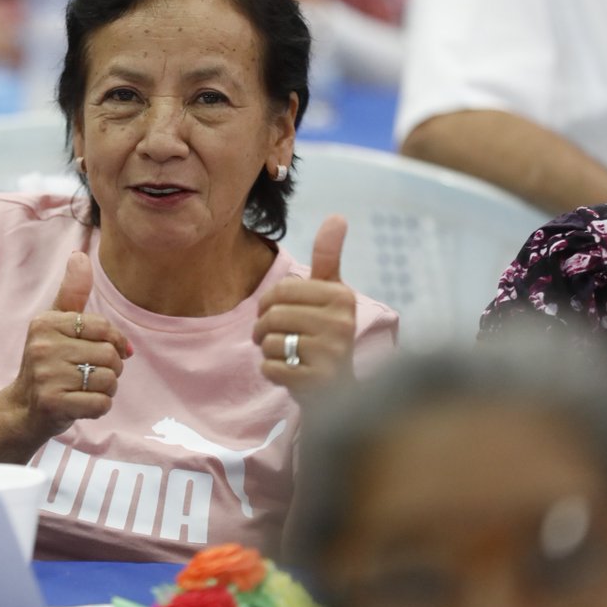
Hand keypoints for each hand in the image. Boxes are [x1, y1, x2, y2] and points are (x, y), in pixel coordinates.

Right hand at [3, 252, 130, 440]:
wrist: (24, 408)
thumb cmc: (48, 362)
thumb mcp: (55, 323)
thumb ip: (72, 292)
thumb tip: (80, 256)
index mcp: (45, 322)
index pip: (104, 328)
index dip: (115, 342)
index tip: (108, 350)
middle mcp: (42, 347)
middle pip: (109, 355)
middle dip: (112, 368)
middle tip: (93, 374)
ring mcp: (46, 377)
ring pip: (108, 380)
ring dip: (106, 389)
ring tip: (86, 389)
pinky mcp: (52, 404)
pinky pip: (100, 404)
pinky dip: (99, 407)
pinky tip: (82, 404)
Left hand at [253, 215, 355, 394]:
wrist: (339, 391)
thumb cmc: (326, 334)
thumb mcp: (330, 293)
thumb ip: (328, 257)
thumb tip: (337, 216)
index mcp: (341, 296)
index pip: (281, 290)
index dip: (269, 304)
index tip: (280, 314)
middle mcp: (341, 323)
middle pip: (272, 316)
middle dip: (264, 328)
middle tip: (277, 337)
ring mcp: (332, 353)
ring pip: (270, 342)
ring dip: (270, 352)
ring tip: (289, 355)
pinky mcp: (318, 381)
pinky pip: (271, 368)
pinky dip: (273, 372)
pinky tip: (292, 373)